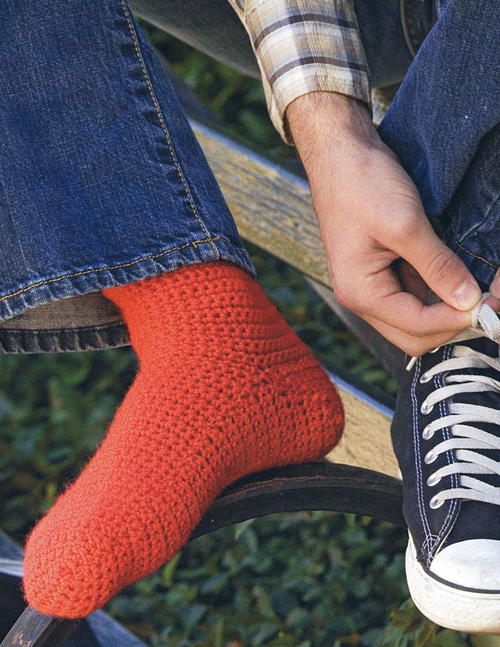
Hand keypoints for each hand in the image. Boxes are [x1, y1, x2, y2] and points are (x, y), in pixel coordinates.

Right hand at [286, 92, 497, 354]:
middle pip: (414, 335)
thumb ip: (438, 266)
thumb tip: (469, 301)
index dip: (456, 319)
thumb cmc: (362, 185)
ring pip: (415, 319)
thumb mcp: (405, 224)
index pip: (417, 327)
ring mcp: (369, 287)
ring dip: (446, 308)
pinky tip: (454, 272)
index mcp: (360, 293)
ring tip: (475, 283)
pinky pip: (412, 296)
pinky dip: (437, 291)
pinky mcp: (379, 273)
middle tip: (484, 298)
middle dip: (451, 323)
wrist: (339, 154)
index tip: (489, 302)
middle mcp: (361, 298)